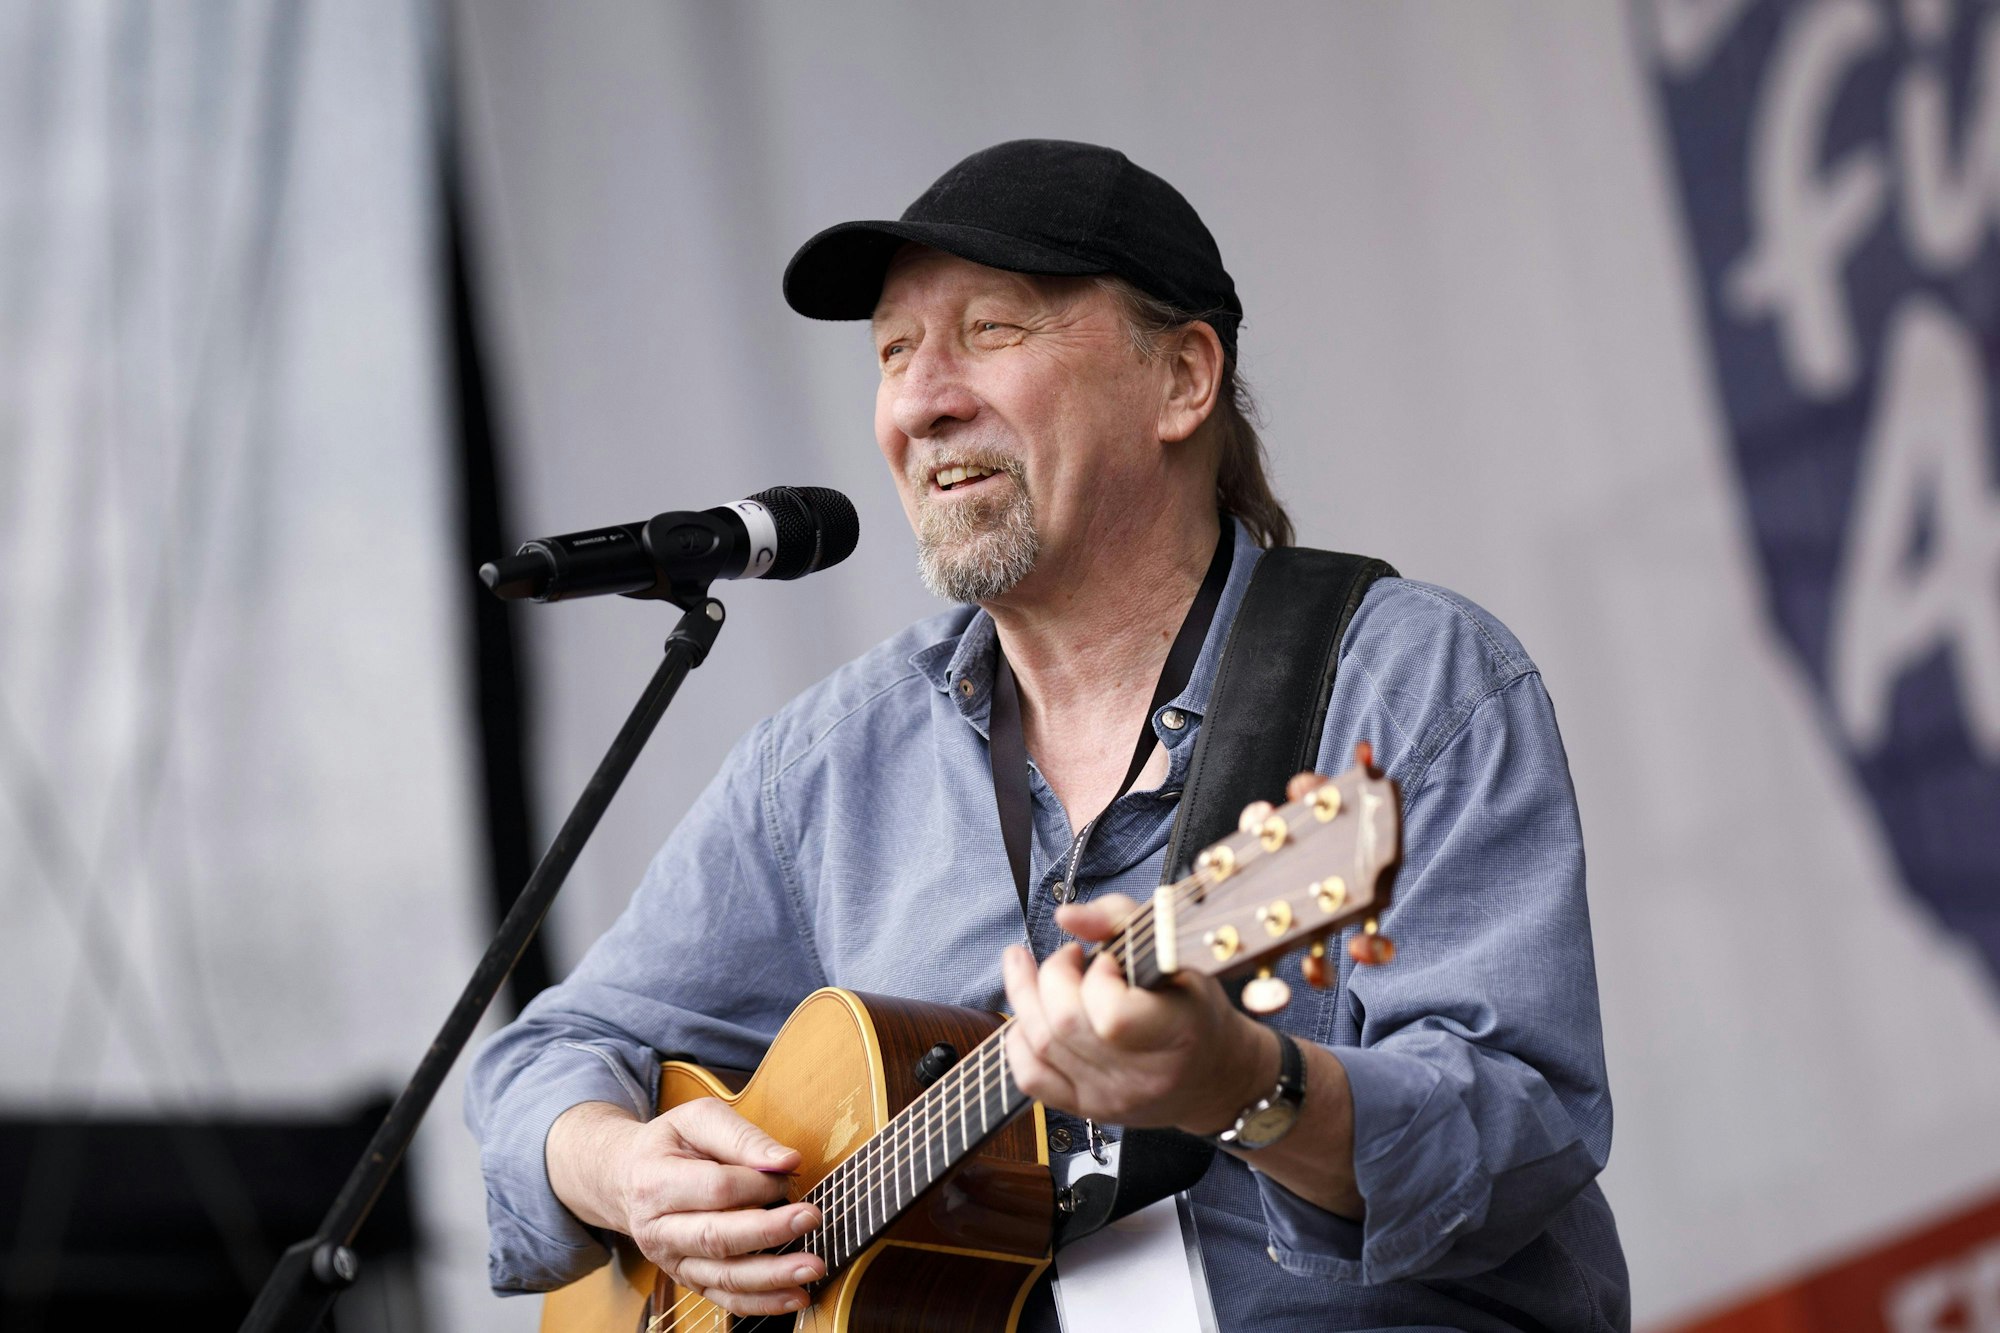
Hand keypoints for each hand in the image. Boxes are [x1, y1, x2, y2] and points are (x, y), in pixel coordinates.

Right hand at [546, 1098, 824, 1317]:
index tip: (787, 1172)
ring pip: (723, 1276)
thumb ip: (741, 1137)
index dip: (757, 1182)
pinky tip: (794, 1297)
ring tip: (812, 1267)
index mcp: (655, 1183)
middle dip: (768, 1231)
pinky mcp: (688, 1279)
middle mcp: (658, 1230)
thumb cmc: (670, 1145)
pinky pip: (724, 1298)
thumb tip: (786, 1160)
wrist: (626, 1178)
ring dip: (771, 1277)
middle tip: (810, 1218)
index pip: (714, 1188)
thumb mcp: (697, 1120)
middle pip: (717, 1237)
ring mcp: (672, 1260)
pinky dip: (761, 1303)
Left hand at [1001, 894, 1277, 1134]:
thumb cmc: (1197, 1010)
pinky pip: (1031, 1077)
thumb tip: (1065, 916)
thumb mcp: (1177, 953)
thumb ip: (1119, 919)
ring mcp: (1110, 1097)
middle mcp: (1142, 1075)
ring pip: (1041, 1046)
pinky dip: (1018, 1039)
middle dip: (1053, 976)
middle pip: (1065, 1025)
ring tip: (1037, 970)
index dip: (1098, 979)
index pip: (1113, 1017)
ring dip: (1027, 996)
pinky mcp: (1086, 1108)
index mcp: (1178, 1034)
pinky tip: (1030, 1013)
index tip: (1108, 960)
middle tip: (1070, 957)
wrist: (1216, 1078)